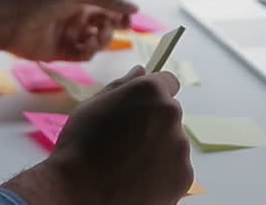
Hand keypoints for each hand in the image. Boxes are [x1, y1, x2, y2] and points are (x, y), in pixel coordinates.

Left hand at [0, 0, 135, 61]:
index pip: (105, 6)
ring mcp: (67, 35)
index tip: (129, 19)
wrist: (8, 19)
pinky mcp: (60, 53)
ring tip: (96, 36)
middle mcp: (73, 16)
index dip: (119, 13)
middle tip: (117, 27)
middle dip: (113, 26)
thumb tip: (134, 8)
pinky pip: (83, 55)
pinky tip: (87, 45)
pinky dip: (89, 51)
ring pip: (96, 41)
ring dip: (102, 40)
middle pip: (104, 24)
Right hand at [4, 66, 192, 204]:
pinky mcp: (184, 176)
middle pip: (168, 114)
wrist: (81, 192)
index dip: (154, 93)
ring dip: (157, 148)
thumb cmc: (81, 146)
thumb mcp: (93, 105)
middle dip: (152, 123)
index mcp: (150, 92)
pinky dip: (161, 173)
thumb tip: (140, 71)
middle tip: (126, 140)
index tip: (143, 105)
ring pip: (172, 142)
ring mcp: (180, 148)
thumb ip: (122, 85)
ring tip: (128, 163)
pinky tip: (136, 179)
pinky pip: (174, 168)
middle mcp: (171, 115)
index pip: (168, 81)